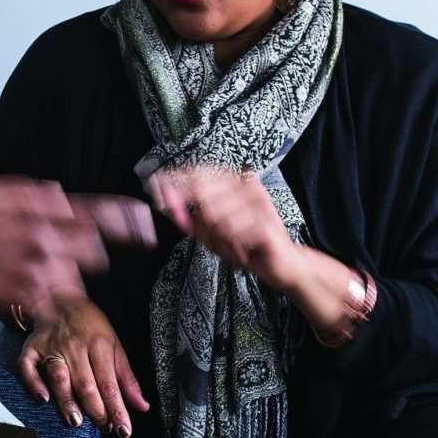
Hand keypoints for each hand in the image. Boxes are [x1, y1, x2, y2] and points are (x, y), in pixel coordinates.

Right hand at [0, 177, 153, 315]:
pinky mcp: (25, 299)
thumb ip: (32, 193)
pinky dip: (40, 296)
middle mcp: (43, 241)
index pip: (95, 214)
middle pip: (92, 252)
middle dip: (83, 253)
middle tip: (53, 251)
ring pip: (73, 279)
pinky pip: (51, 301)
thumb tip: (61, 196)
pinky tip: (13, 285)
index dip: (126, 220)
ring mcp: (35, 273)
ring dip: (60, 276)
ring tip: (24, 269)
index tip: (148, 225)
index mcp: (37, 212)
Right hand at [18, 296, 149, 436]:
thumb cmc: (90, 326)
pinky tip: (43, 398)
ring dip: (67, 400)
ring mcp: (51, 347)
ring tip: (75, 420)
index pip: (109, 383)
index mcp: (99, 345)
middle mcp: (74, 347)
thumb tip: (142, 406)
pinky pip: (28, 367)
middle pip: (85, 383)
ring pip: (59, 377)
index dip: (117, 409)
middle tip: (104, 428)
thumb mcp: (115, 345)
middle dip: (96, 410)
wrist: (60, 300)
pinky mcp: (32, 348)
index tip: (124, 430)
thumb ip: (127, 378)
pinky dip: (34, 383)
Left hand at [149, 165, 369, 345]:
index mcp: (236, 182)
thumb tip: (168, 208)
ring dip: (216, 239)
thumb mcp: (211, 233)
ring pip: (215, 216)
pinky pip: (231, 233)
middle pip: (204, 192)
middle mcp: (248, 186)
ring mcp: (259, 203)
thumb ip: (190, 219)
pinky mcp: (266, 223)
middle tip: (199, 233)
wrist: (282, 265)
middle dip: (194, 216)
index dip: (176, 178)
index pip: (201, 172)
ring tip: (230, 250)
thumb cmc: (245, 245)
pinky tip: (241, 254)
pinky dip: (230, 247)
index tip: (155, 185)